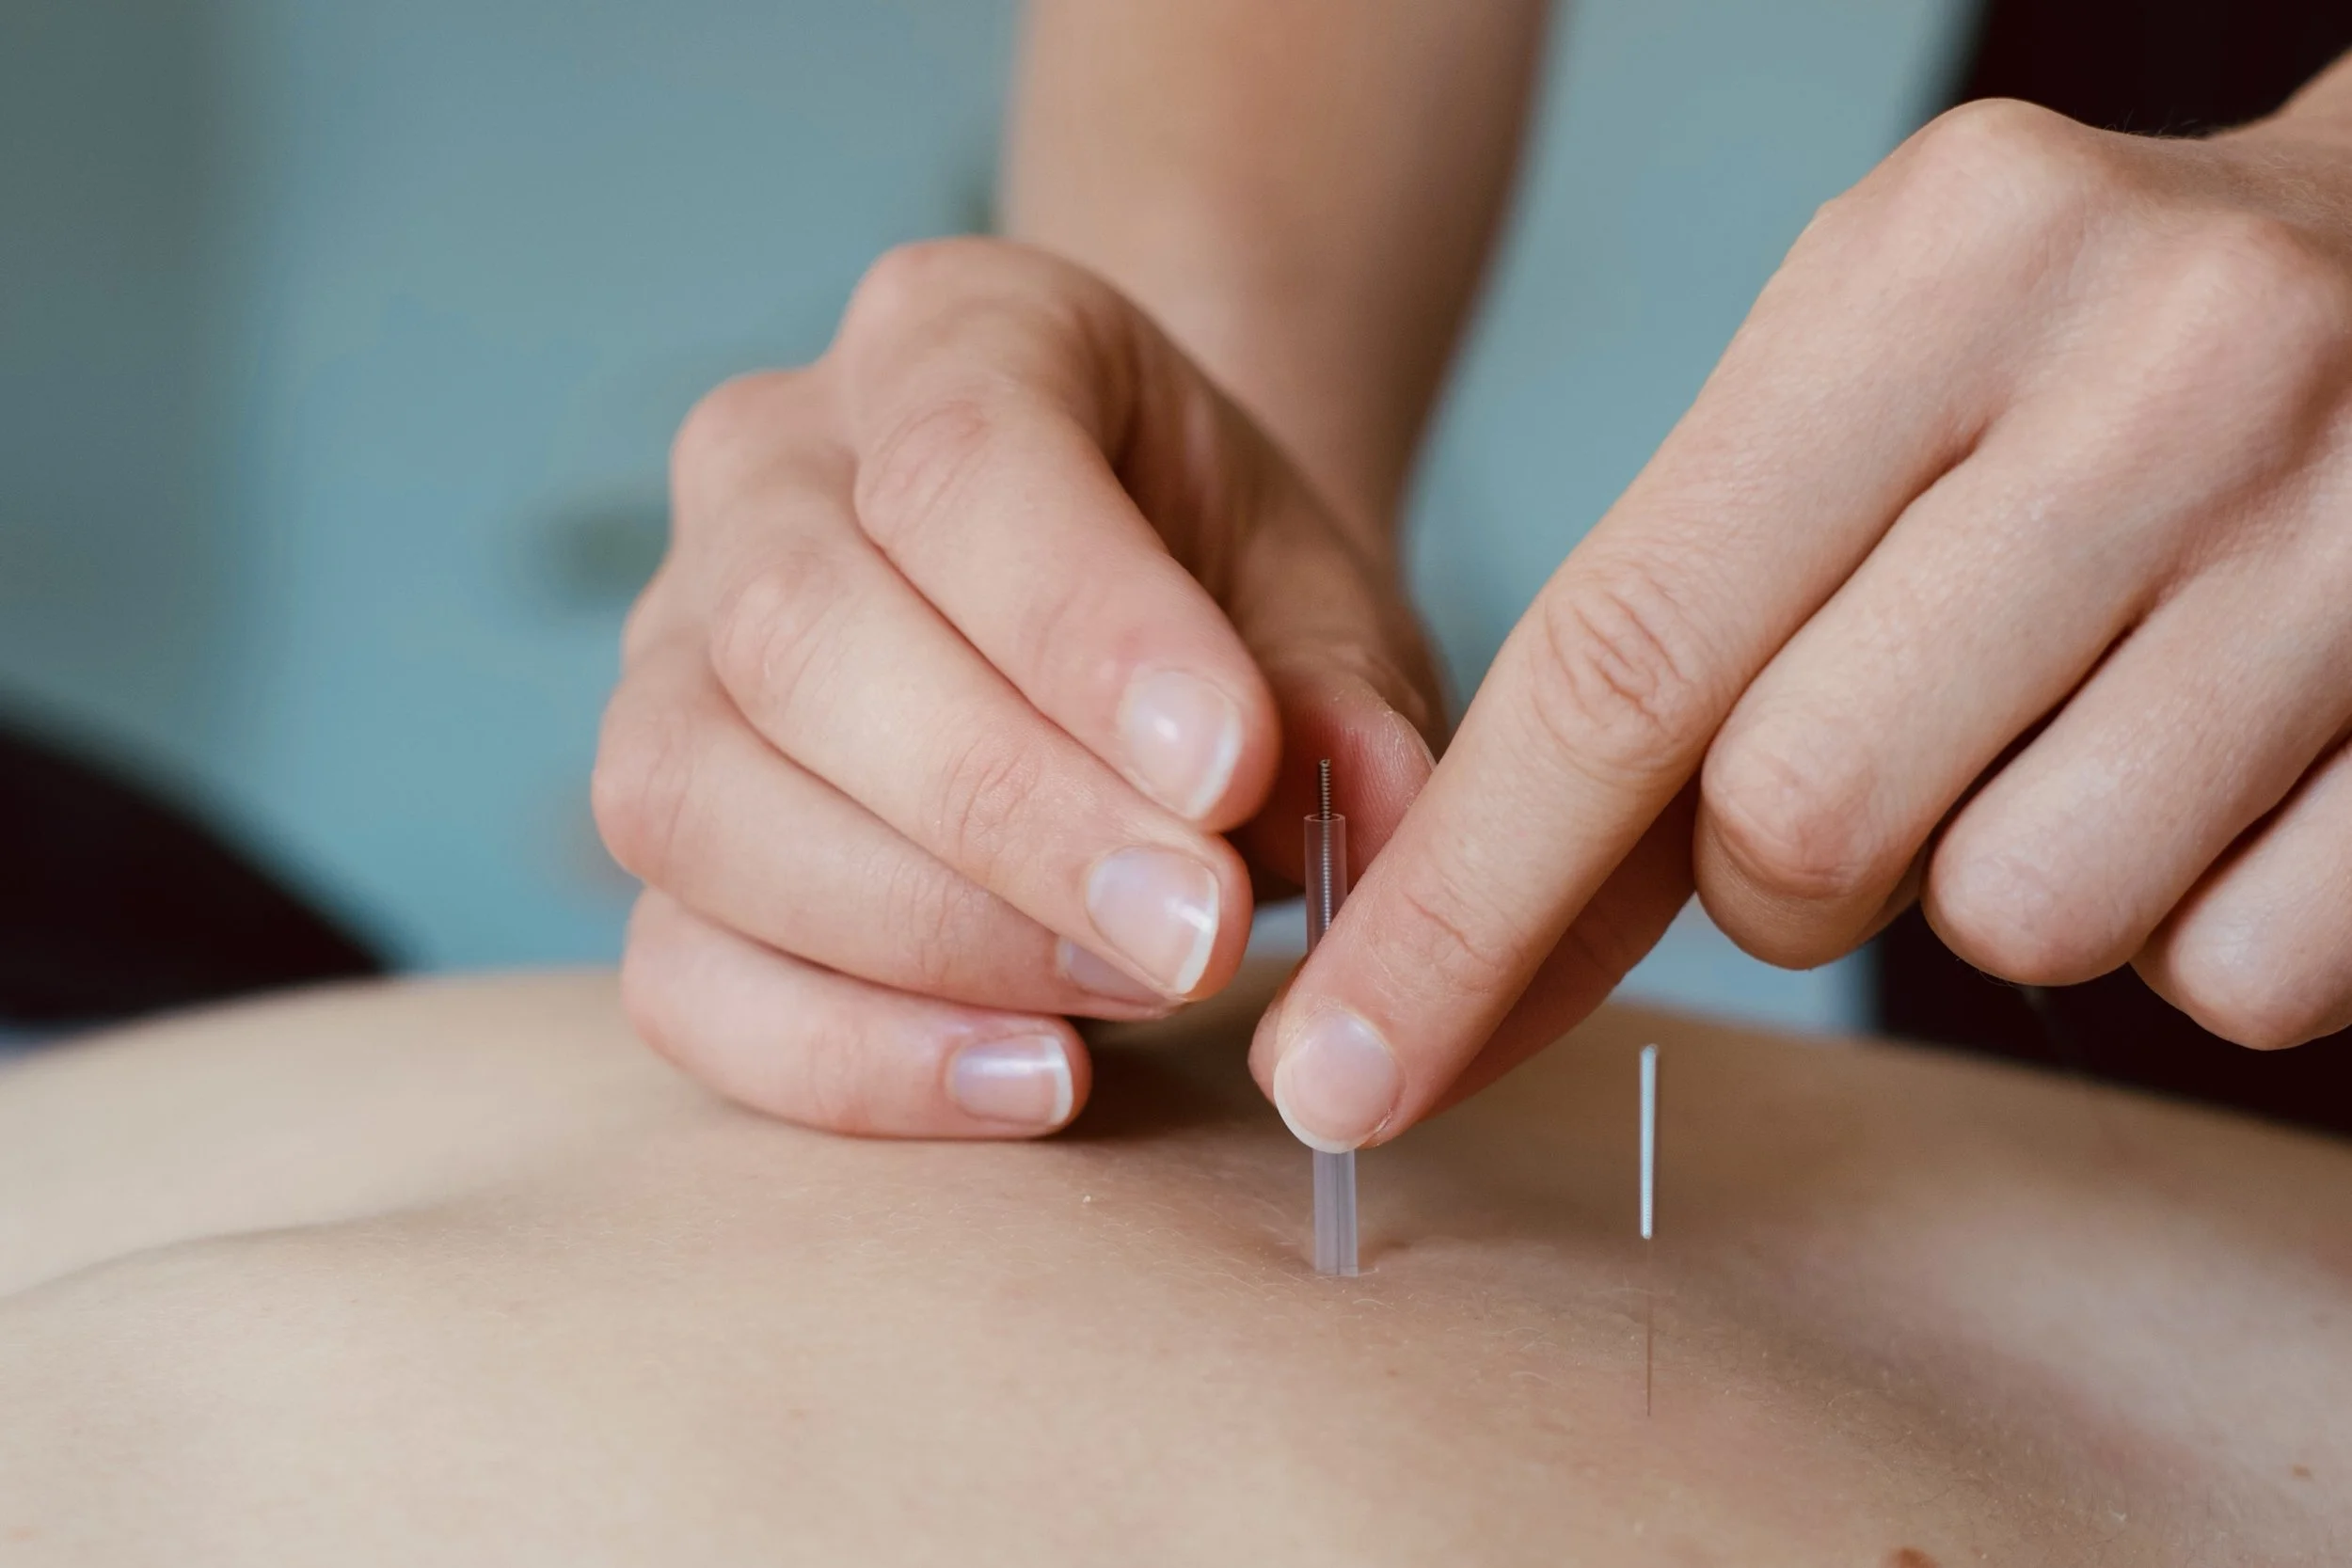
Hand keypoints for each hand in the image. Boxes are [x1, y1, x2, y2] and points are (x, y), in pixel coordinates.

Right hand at [595, 239, 1440, 1137]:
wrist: (1137, 619)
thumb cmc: (1224, 596)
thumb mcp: (1324, 606)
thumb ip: (1347, 701)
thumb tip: (1370, 824)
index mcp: (945, 334)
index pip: (962, 463)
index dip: (1085, 635)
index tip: (1230, 776)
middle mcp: (763, 467)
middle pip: (801, 632)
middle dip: (1009, 814)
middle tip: (1197, 935)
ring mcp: (670, 649)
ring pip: (694, 799)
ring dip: (927, 937)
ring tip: (1135, 999)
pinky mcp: (662, 827)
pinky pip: (678, 968)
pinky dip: (841, 1056)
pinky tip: (1029, 1083)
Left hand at [1258, 84, 2351, 1151]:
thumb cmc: (2069, 356)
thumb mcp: (1848, 389)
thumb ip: (1664, 632)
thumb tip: (1453, 942)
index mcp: (1933, 268)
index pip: (1620, 656)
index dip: (1461, 902)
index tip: (1342, 1067)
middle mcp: (2154, 374)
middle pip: (1796, 825)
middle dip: (1774, 875)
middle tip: (1866, 766)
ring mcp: (2343, 541)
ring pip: (2017, 919)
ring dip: (1988, 882)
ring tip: (2067, 727)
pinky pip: (2231, 975)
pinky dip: (2184, 922)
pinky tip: (2222, 766)